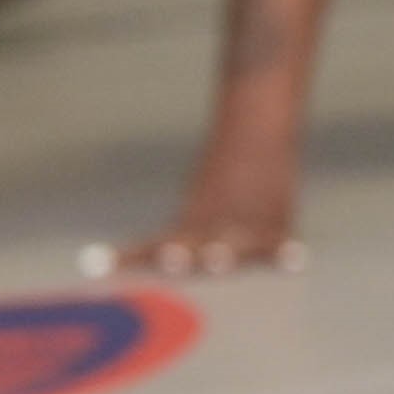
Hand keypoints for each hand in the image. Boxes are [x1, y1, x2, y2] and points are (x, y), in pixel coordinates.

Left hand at [92, 154, 305, 279]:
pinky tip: (294, 262)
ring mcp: (245, 225)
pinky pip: (282, 242)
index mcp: (187, 226)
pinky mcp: (278, 222)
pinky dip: (287, 252)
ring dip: (225, 253)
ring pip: (235, 243)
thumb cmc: (224, 175)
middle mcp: (213, 229)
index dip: (127, 258)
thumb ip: (177, 245)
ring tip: (218, 260)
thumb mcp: (198, 206)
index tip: (99, 264)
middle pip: (194, 248)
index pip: (151, 247)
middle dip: (180, 256)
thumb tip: (133, 268)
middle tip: (171, 258)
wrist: (255, 125)